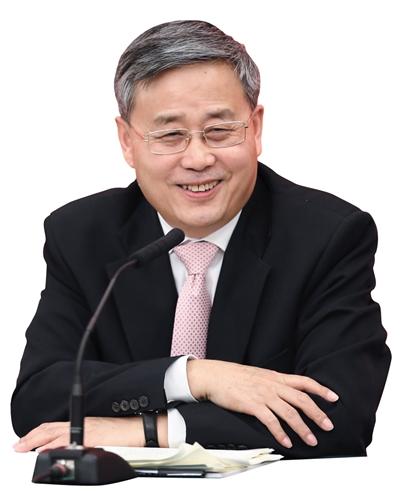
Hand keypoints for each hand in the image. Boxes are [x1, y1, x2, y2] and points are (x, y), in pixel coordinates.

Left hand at [13, 415, 167, 452]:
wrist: (142, 429)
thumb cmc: (126, 432)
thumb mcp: (103, 433)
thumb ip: (89, 436)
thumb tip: (75, 446)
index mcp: (84, 422)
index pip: (56, 426)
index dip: (39, 433)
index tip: (26, 440)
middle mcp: (83, 424)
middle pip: (51, 428)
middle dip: (32, 437)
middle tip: (18, 445)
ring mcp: (87, 430)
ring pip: (56, 433)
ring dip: (37, 440)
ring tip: (24, 447)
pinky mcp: (93, 437)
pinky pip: (69, 441)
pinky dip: (54, 445)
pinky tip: (45, 450)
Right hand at [187, 359, 338, 448]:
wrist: (216, 376)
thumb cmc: (235, 376)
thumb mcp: (259, 375)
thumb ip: (274, 382)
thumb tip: (286, 390)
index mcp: (276, 377)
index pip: (304, 382)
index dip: (320, 389)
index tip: (334, 397)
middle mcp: (273, 385)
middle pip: (301, 400)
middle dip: (317, 414)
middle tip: (328, 426)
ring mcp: (263, 395)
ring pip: (289, 413)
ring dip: (303, 428)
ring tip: (311, 440)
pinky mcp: (253, 405)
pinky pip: (271, 421)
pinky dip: (280, 433)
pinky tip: (287, 442)